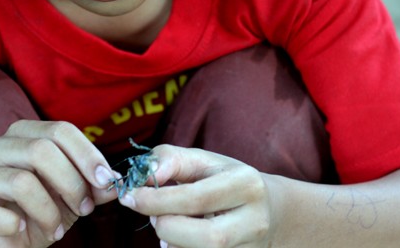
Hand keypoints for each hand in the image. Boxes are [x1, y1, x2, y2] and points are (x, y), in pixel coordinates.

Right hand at [0, 120, 119, 246]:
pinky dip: (12, 225)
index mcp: (22, 135)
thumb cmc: (34, 215)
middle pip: (42, 151)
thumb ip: (92, 188)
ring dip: (48, 212)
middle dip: (72, 184)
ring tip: (55, 230)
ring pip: (21, 181)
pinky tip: (19, 231)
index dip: (88, 155)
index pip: (60, 130)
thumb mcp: (70, 200)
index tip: (106, 182)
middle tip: (84, 210)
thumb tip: (114, 182)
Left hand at [119, 145, 274, 247]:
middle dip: (166, 226)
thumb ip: (170, 159)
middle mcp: (255, 220)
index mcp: (245, 185)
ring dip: (172, 242)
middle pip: (205, 237)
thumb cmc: (225, 180)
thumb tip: (146, 175)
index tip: (129, 196)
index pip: (195, 198)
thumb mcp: (203, 160)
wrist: (270, 210)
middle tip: (152, 214)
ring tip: (168, 223)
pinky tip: (180, 239)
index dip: (155, 200)